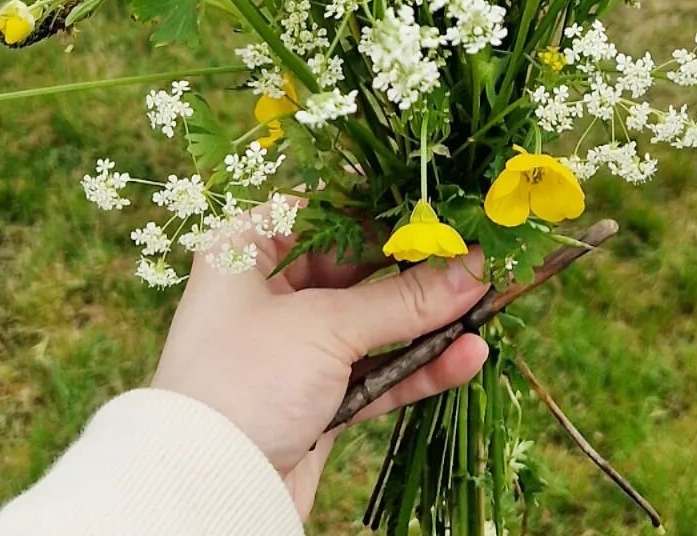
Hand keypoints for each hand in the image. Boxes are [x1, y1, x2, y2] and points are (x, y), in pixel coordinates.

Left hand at [152, 231, 489, 521]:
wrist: (208, 492)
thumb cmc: (246, 381)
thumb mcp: (326, 328)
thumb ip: (404, 300)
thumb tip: (476, 266)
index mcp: (248, 247)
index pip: (328, 210)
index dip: (387, 209)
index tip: (446, 205)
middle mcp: (269, 291)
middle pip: (358, 267)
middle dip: (419, 268)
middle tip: (481, 254)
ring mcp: (294, 348)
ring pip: (373, 323)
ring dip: (428, 320)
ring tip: (488, 303)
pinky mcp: (316, 400)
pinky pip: (376, 372)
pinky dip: (418, 366)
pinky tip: (466, 356)